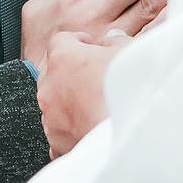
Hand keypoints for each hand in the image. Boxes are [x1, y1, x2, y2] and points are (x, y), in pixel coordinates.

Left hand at [37, 29, 131, 157]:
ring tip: (97, 106)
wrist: (133, 136)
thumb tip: (111, 39)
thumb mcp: (131, 52)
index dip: (78, 41)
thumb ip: (117, 41)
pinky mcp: (57, 143)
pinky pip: (60, 133)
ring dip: (70, 102)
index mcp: (63, 58)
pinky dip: (71, 131)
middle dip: (72, 72)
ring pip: (55, 104)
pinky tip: (89, 131)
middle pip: (54, 71)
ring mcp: (50, 117)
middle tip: (96, 76)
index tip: (92, 46)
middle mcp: (49, 86)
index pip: (61, 40)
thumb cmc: (131, 90)